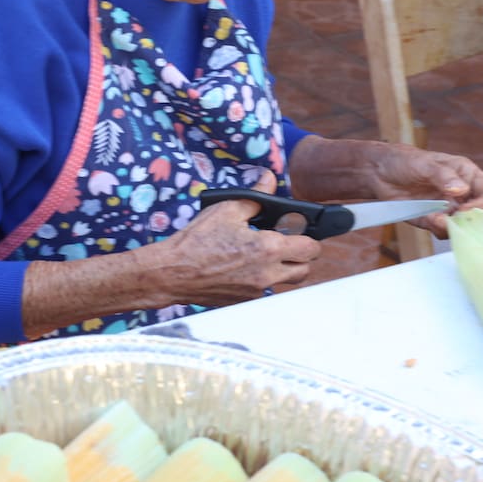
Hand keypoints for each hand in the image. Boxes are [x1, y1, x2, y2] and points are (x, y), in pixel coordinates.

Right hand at [143, 170, 321, 305]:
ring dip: (283, 270)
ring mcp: (257, 291)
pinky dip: (263, 279)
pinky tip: (246, 266)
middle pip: (305, 270)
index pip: (310, 248)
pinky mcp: (244, 301)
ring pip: (286, 283)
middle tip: (287, 244)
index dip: (309, 238)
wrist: (172, 273)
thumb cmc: (196, 241)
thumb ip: (256, 196)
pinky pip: (265, 291)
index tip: (299, 232)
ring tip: (265, 255)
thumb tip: (269, 180)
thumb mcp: (227, 209)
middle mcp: (267, 274)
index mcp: (268, 249)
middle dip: (300, 256)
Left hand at [362, 143, 482, 236]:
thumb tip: (461, 190)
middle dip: (469, 221)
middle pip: (481, 216)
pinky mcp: (433, 221)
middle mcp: (462, 195)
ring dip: (453, 228)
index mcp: (467, 175)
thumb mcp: (425, 164)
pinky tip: (429, 219)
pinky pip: (443, 232)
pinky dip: (439, 229)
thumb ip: (444, 176)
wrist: (378, 173)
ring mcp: (448, 209)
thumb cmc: (405, 160)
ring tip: (436, 219)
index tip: (468, 211)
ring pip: (463, 228)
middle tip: (453, 220)